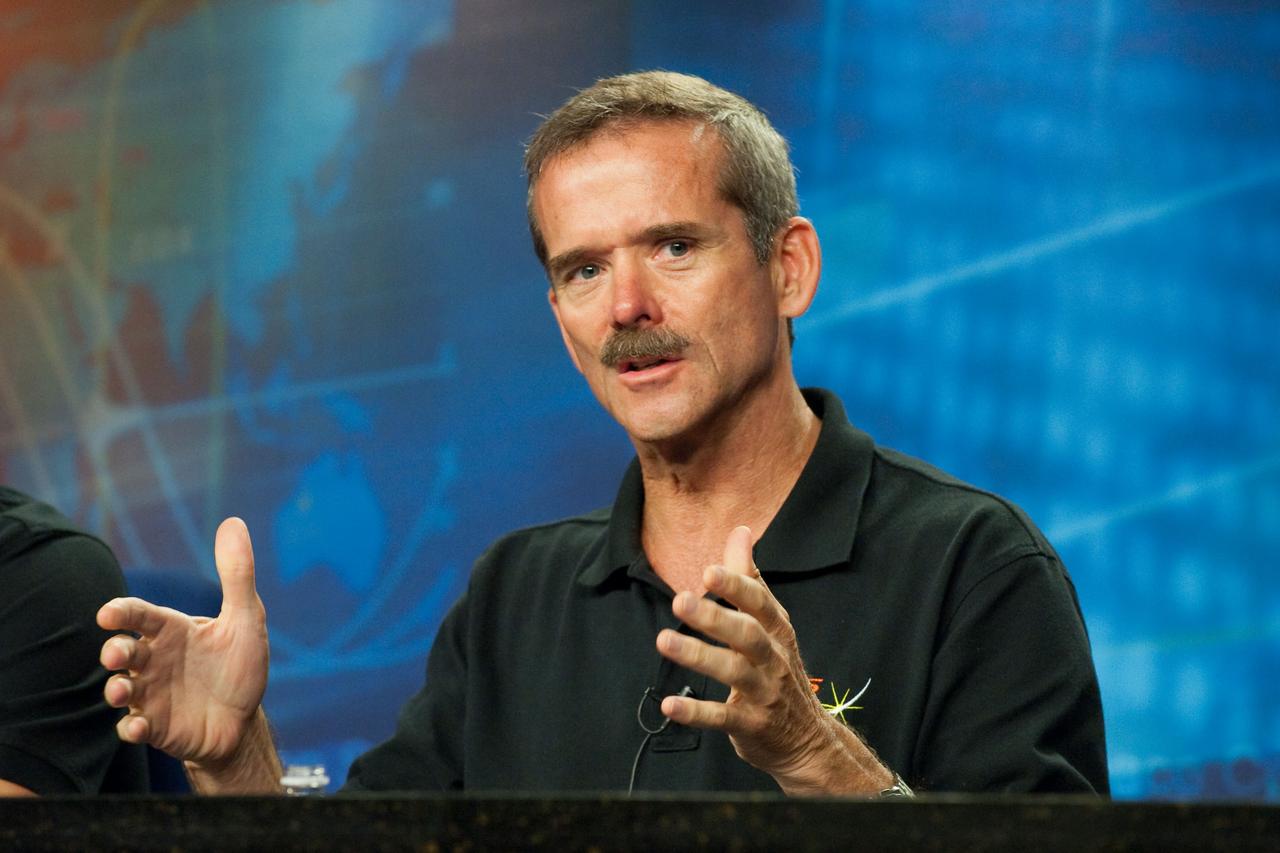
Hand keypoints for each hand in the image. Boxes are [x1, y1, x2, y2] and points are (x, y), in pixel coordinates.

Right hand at [97, 517, 268, 770]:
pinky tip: (139, 728)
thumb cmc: (239, 667)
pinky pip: (132, 728)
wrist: (243, 722)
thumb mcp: (246, 620)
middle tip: (117, 654)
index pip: (140, 615)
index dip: (122, 612)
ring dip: (115, 689)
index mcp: (172, 631)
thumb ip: (237, 575)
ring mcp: (150, 695)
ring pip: (119, 689)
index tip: (109, 613)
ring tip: (121, 691)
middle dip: (113, 651)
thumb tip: (234, 522)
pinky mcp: (154, 727)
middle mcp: (154, 661)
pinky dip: (130, 728)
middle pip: (121, 651)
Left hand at [655, 525, 890, 794]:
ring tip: (664, 640)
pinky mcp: (751, 725)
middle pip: (747, 635)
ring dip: (698, 656)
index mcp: (777, 629)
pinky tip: (669, 704)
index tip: (709, 571)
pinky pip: (722, 717)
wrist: (807, 738)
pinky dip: (696, 712)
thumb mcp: (770, 623)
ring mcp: (764, 693)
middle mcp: (773, 658)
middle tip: (680, 600)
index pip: (759, 603)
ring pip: (733, 672)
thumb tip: (740, 531)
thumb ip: (749, 579)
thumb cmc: (777, 668)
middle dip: (715, 617)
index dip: (737, 587)